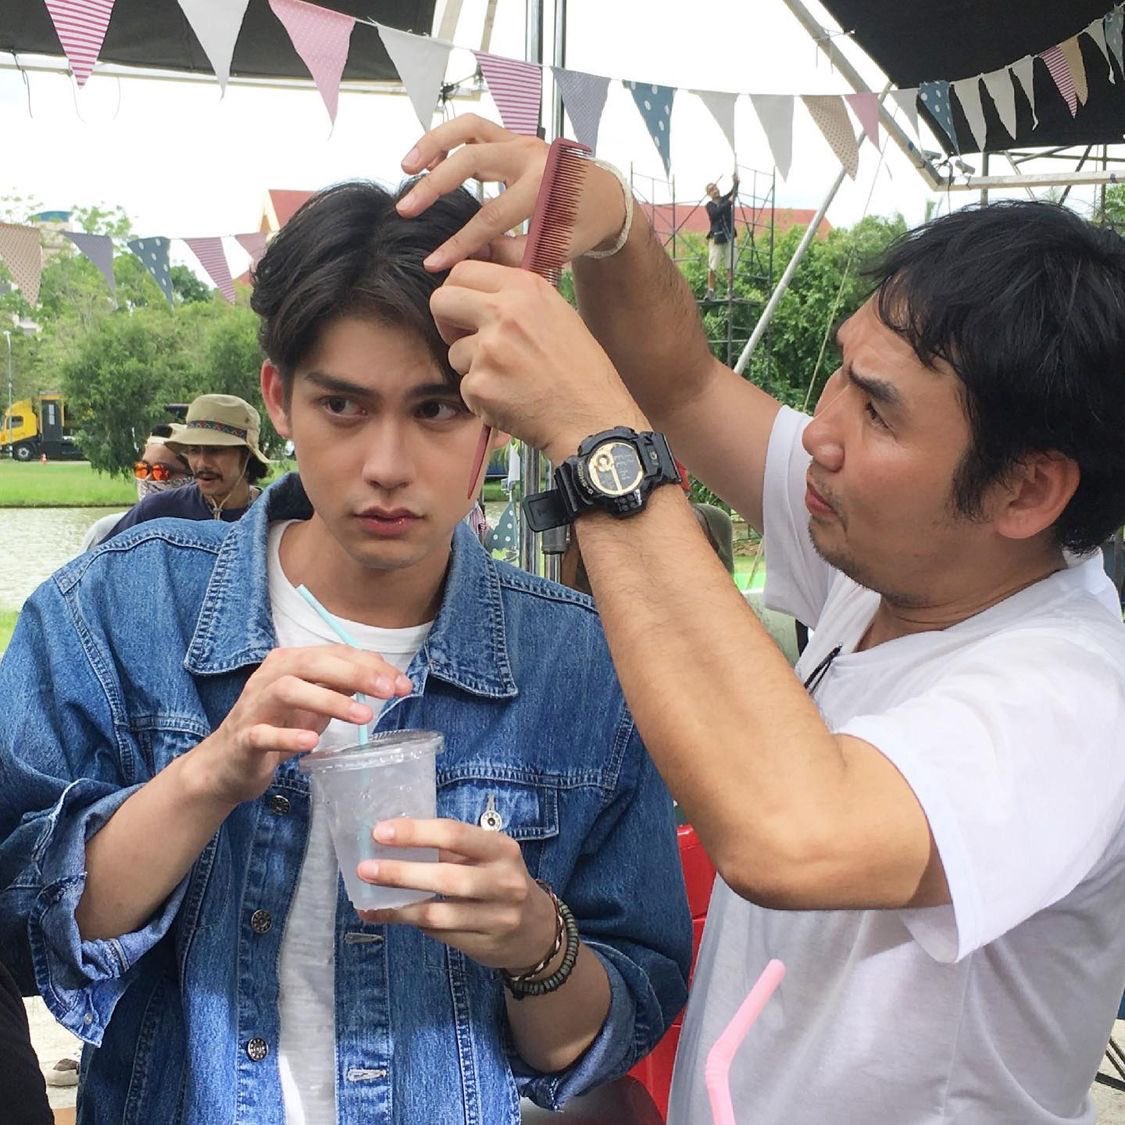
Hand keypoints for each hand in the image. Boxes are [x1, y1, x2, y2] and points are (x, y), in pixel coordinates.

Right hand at [187, 646, 411, 807]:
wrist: (227, 765)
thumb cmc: (277, 726)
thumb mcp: (315, 702)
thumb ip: (342, 686)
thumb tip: (385, 677)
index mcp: (290, 663)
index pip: (334, 654)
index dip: (371, 666)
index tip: (403, 684)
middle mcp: (269, 677)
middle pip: (312, 664)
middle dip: (354, 674)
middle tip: (388, 691)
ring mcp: (253, 707)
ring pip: (288, 690)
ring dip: (329, 701)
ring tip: (363, 716)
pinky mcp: (243, 739)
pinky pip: (262, 734)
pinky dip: (288, 736)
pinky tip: (312, 743)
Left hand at [355, 817, 560, 972]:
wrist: (537, 931)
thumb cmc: (500, 881)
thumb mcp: (488, 857)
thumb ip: (452, 850)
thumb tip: (395, 841)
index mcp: (501, 848)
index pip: (454, 834)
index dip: (416, 832)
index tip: (380, 832)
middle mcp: (503, 881)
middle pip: (446, 877)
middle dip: (402, 873)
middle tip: (366, 868)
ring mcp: (497, 917)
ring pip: (438, 913)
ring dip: (398, 906)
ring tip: (367, 898)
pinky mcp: (484, 944)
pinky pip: (438, 934)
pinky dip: (408, 923)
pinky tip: (386, 915)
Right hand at [398, 114, 629, 270]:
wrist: (605, 197)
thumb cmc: (581, 227)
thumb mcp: (554, 250)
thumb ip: (513, 255)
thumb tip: (471, 258)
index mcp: (545, 188)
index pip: (492, 218)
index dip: (459, 244)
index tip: (433, 262)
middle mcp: (531, 156)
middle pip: (471, 160)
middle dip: (435, 187)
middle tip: (405, 210)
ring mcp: (521, 141)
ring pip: (468, 128)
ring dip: (433, 144)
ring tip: (407, 167)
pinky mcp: (512, 137)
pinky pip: (473, 129)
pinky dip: (447, 139)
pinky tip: (427, 160)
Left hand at [430, 260, 647, 459]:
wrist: (592, 417)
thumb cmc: (581, 371)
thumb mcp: (557, 314)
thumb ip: (517, 299)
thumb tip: (480, 295)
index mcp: (525, 288)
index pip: (462, 271)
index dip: (457, 292)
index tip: (463, 311)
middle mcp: (504, 312)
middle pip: (441, 301)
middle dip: (445, 322)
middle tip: (463, 340)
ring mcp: (489, 349)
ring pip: (454, 352)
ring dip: (472, 368)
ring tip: (509, 380)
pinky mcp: (480, 385)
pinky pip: (465, 387)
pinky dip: (483, 398)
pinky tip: (512, 400)